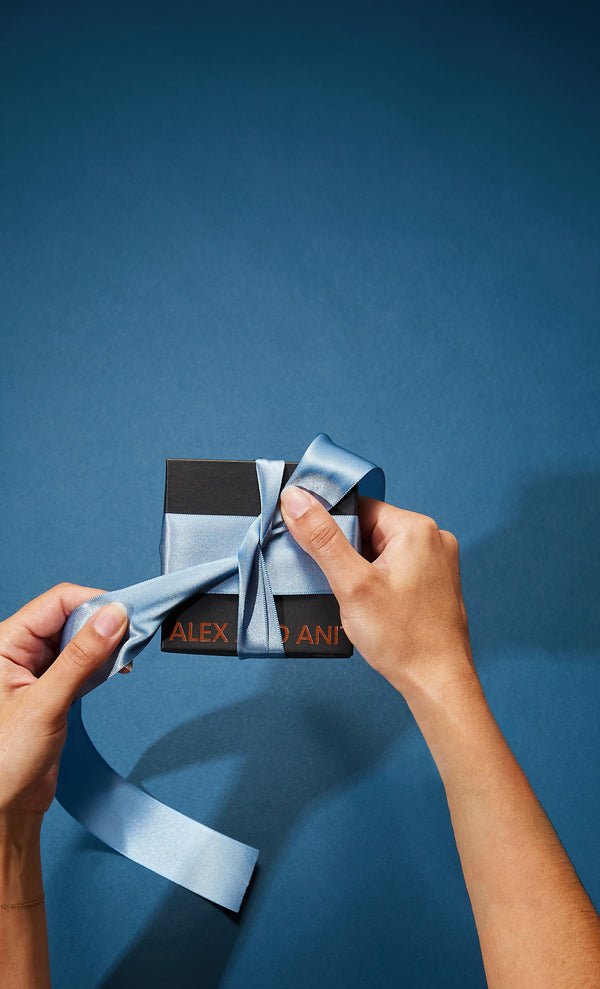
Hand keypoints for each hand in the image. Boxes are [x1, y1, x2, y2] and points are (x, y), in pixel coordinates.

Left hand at [0, 584, 127, 823]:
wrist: (4, 809)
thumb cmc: (4, 761)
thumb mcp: (46, 704)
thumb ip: (81, 658)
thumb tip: (114, 617)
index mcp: (4, 644)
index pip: (57, 602)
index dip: (94, 602)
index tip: (128, 613)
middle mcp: (18, 651)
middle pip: (70, 616)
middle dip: (103, 623)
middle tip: (133, 637)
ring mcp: (35, 669)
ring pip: (79, 638)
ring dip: (105, 644)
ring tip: (127, 657)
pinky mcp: (51, 688)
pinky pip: (81, 661)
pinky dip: (102, 662)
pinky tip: (117, 670)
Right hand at [280, 489, 474, 701]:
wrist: (438, 683)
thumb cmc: (403, 638)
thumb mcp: (352, 584)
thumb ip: (321, 539)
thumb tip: (295, 499)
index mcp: (417, 528)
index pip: (361, 508)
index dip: (332, 527)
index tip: (313, 548)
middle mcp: (433, 539)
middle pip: (370, 530)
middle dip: (345, 553)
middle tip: (334, 580)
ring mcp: (438, 564)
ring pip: (381, 552)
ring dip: (360, 570)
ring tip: (353, 598)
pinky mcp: (435, 585)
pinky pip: (396, 570)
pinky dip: (376, 583)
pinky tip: (369, 607)